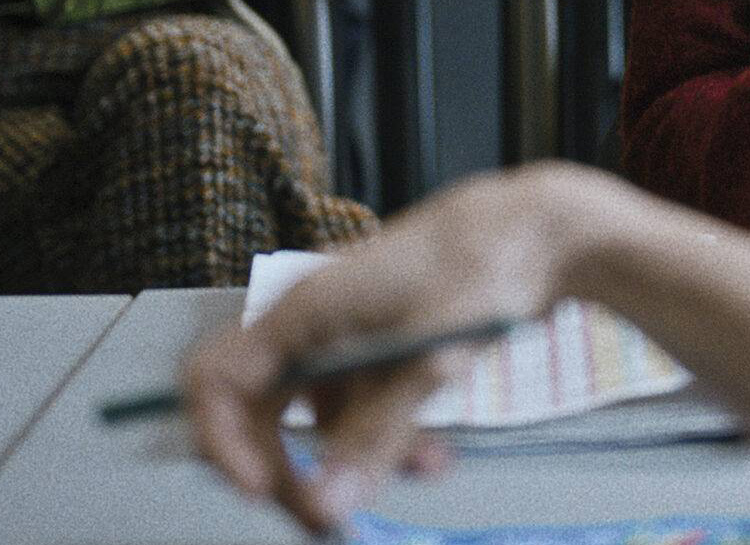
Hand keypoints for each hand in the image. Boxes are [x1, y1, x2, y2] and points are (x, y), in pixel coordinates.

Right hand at [182, 163, 620, 533]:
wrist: (534, 232)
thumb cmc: (482, 270)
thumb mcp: (431, 359)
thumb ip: (376, 433)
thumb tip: (326, 506)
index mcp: (304, 311)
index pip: (215, 380)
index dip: (222, 441)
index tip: (263, 490)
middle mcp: (310, 326)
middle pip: (256, 416)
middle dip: (289, 473)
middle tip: (327, 521)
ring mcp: (340, 340)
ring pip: (316, 426)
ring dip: (356, 461)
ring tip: (424, 470)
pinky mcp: (373, 355)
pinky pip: (357, 416)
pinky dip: (389, 442)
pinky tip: (436, 456)